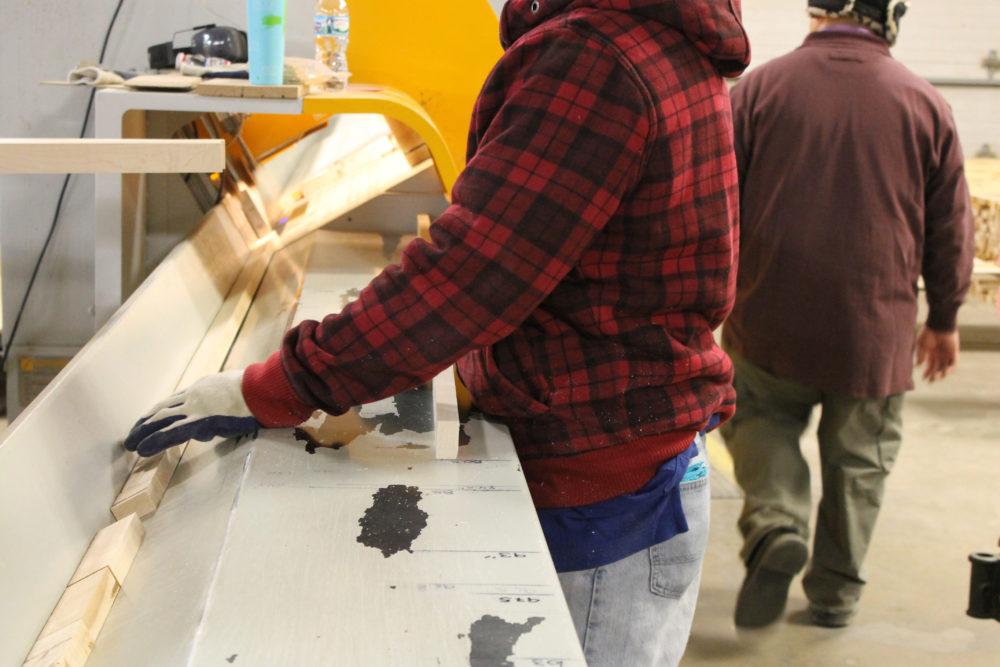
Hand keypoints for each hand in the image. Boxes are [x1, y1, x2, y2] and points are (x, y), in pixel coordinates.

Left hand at [124, 370, 260, 456]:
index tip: (149, 420)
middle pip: (163, 408)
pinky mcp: (202, 421)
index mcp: (204, 387)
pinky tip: (142, 449)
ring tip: (130, 444)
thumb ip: (225, 402)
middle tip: (133, 434)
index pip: (176, 400)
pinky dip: (155, 440)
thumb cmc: (259, 390)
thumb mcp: (237, 391)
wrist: (265, 388)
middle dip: (146, 421)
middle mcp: (195, 395)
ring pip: (162, 419)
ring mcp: (197, 407)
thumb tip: (225, 416)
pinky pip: (173, 432)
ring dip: (143, 432)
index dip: (159, 411)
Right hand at [914, 326, 958, 382]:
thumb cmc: (928, 332)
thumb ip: (920, 355)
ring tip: (935, 377)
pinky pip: (954, 364)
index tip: (923, 378)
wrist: (939, 324)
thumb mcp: (921, 345)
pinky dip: (950, 370)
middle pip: (937, 367)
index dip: (927, 371)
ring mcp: (947, 353)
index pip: (930, 364)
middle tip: (930, 381)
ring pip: (945, 367)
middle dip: (934, 375)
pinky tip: (944, 373)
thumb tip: (918, 365)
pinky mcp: (954, 352)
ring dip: (941, 374)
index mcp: (931, 352)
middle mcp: (939, 354)